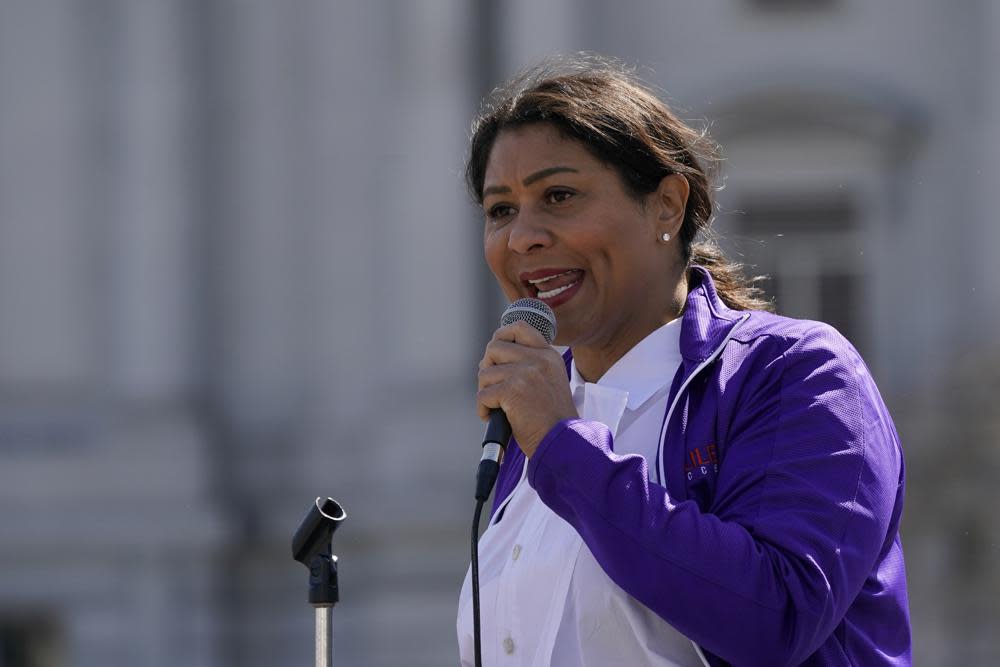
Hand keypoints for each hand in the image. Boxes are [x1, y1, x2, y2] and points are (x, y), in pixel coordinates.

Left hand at [477, 320, 577, 456]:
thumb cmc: (552, 419)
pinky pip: (483, 394)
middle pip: (494, 347)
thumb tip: (491, 356)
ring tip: (498, 406)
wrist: (562, 442)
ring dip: (486, 391)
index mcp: (548, 356)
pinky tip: (494, 416)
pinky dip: (483, 409)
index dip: (502, 335)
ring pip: (485, 373)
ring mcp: (525, 374)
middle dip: (487, 366)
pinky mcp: (512, 391)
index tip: (496, 352)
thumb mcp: (549, 381)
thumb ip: (529, 364)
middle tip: (493, 385)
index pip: (520, 327)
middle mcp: (538, 360)